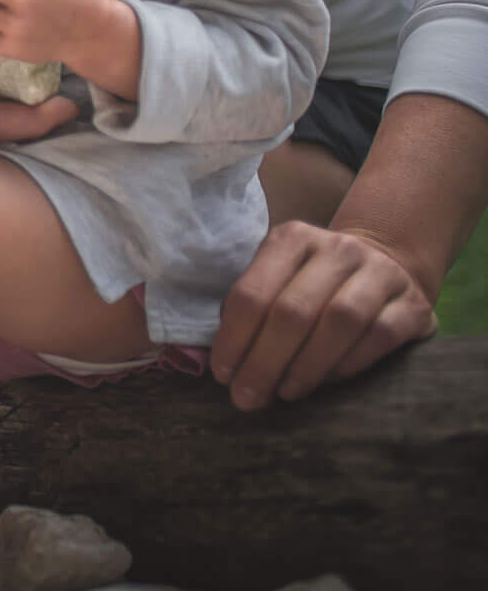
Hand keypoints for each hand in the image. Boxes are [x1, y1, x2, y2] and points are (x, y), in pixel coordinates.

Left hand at [210, 221, 437, 409]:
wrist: (390, 264)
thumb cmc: (317, 282)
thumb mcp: (280, 277)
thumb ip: (254, 309)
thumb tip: (227, 362)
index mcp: (292, 239)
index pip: (252, 293)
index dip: (233, 339)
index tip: (223, 375)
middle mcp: (337, 249)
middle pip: (293, 310)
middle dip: (264, 361)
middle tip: (248, 397)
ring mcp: (381, 273)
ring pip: (340, 321)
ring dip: (306, 365)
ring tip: (285, 393)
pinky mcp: (415, 305)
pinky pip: (380, 336)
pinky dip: (348, 364)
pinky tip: (326, 384)